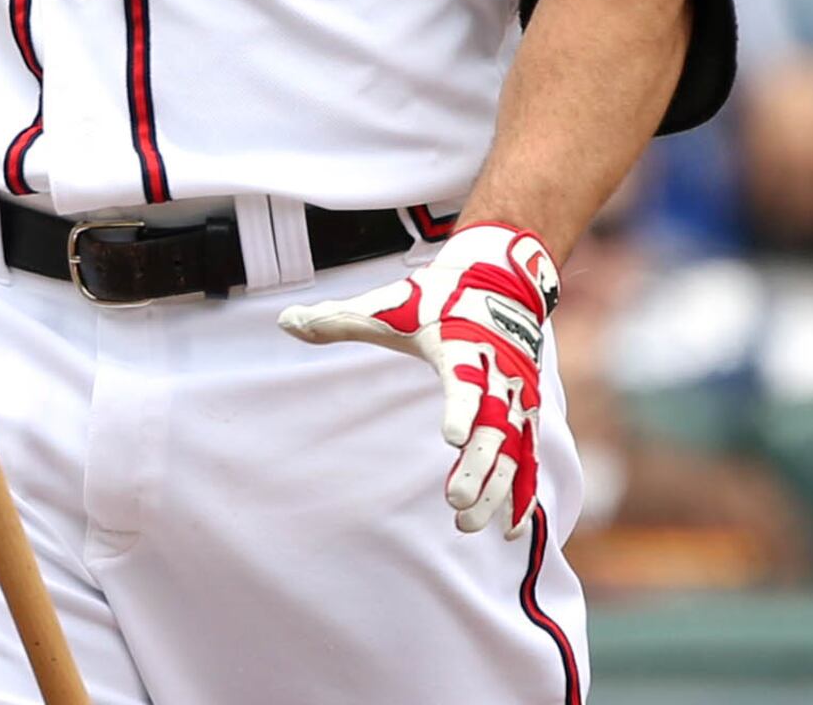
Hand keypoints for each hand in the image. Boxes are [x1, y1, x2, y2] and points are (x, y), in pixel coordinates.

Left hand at [279, 224, 562, 535]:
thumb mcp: (389, 305)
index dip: (461, 407)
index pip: (465, 380)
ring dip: (496, 489)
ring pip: (513, 449)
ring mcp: (516, 396)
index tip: (451, 437)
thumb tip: (285, 320)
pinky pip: (527, 457)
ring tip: (467, 523)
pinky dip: (522, 493)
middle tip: (457, 501)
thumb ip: (339, 319)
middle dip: (480, 465)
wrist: (501, 281)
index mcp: (464, 346)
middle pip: (495, 425)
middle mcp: (498, 373)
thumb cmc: (436, 298)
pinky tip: (508, 531)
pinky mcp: (524, 413)